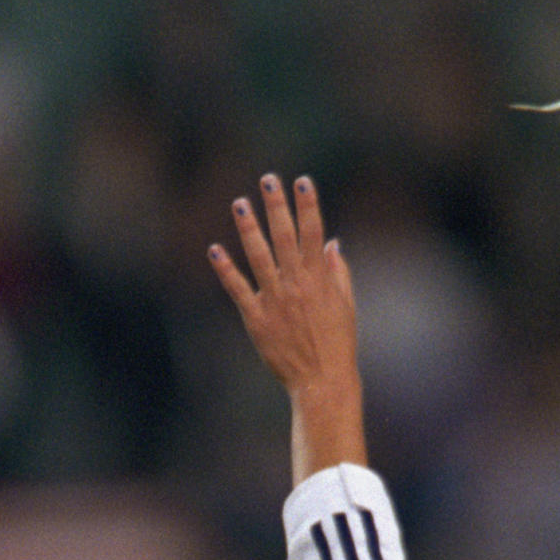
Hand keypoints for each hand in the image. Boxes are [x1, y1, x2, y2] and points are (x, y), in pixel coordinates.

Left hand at [209, 174, 366, 479]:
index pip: (314, 233)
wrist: (322, 379)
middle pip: (286, 237)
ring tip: (239, 203)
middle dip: (277, 206)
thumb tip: (332, 243)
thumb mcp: (345, 304)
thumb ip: (337, 272)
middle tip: (268, 179)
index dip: (308, 206)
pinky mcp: (256, 318)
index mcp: (320, 279)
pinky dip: (226, 269)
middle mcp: (297, 284)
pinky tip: (214, 249)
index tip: (302, 182)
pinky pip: (238, 289)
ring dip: (249, 228)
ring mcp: (275, 300)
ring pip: (260, 256)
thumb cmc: (336, 343)